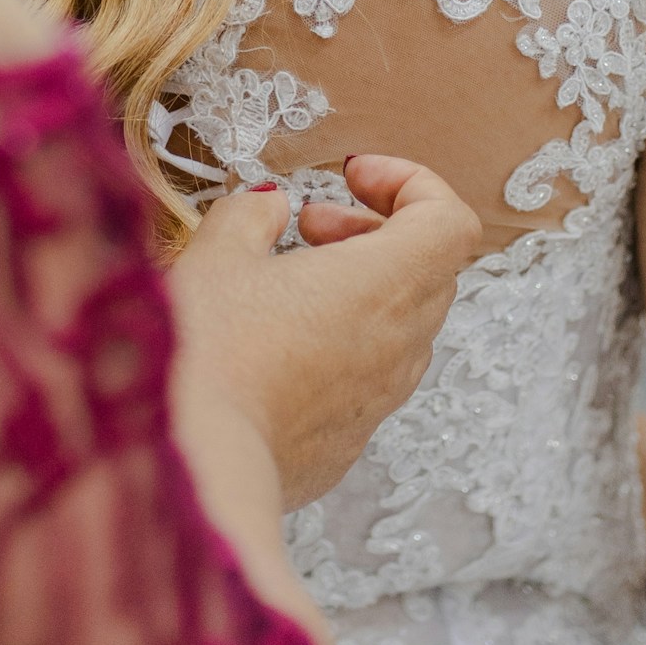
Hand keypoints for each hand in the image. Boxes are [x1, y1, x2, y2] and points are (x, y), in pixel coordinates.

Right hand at [168, 157, 481, 509]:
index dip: (411, 184)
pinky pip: (370, 372)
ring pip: (402, 323)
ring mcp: (380, 398)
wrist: (194, 467)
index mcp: (384, 284)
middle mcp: (399, 344)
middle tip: (310, 227)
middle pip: (430, 268)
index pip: (451, 221)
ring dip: (361, 288)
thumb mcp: (217, 254)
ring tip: (285, 282)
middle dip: (376, 231)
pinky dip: (341, 339)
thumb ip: (251, 215)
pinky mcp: (351, 439)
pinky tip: (273, 342)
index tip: (352, 177)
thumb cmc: (207, 353)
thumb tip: (269, 206)